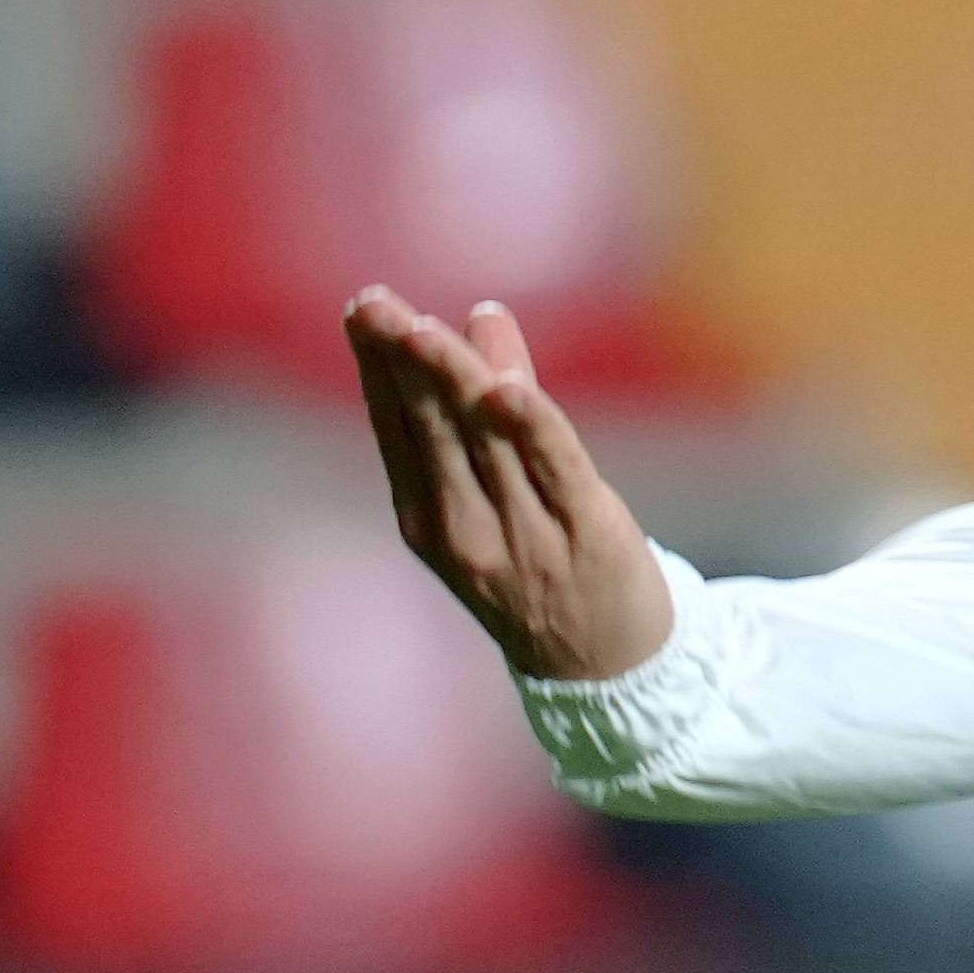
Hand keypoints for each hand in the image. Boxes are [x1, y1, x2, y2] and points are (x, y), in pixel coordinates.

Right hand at [344, 286, 674, 681]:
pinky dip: (527, 426)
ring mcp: (524, 534)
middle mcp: (465, 529)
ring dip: (452, 381)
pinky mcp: (585, 530)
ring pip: (484, 441)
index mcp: (431, 521)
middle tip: (374, 306)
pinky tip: (503, 388)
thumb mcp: (509, 487)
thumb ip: (501, 399)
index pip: (401, 431)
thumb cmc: (551, 564)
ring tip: (422, 329)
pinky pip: (552, 467)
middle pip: (432, 431)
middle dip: (402, 364)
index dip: (382, 370)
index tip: (365, 311)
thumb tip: (483, 312)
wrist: (608, 667)